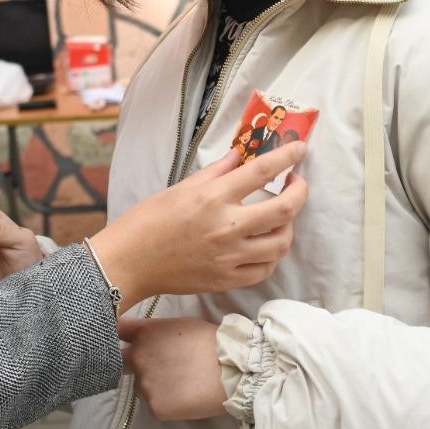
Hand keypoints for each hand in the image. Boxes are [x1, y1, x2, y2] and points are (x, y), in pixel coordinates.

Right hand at [86, 141, 306, 310]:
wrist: (129, 263)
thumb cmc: (147, 221)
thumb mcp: (179, 188)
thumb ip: (215, 172)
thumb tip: (240, 156)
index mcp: (212, 198)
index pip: (262, 171)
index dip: (287, 157)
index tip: (300, 149)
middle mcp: (226, 227)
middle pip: (285, 209)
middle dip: (300, 191)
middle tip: (297, 183)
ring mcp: (229, 257)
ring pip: (281, 242)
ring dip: (289, 225)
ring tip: (281, 216)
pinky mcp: (226, 280)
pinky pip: (265, 269)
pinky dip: (272, 255)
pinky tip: (266, 245)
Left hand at [120, 317, 224, 420]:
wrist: (233, 370)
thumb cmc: (212, 342)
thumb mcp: (179, 326)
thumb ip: (154, 333)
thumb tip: (146, 341)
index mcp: (144, 333)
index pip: (115, 330)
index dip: (113, 334)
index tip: (117, 338)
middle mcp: (137, 357)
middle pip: (121, 362)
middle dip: (132, 365)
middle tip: (157, 368)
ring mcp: (144, 384)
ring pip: (140, 387)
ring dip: (153, 386)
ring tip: (180, 383)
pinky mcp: (156, 407)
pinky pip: (155, 406)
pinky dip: (167, 405)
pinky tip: (185, 398)